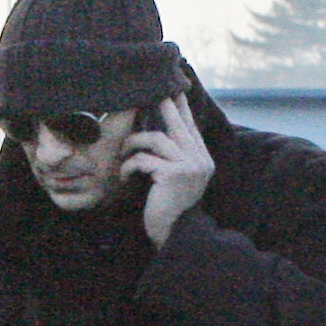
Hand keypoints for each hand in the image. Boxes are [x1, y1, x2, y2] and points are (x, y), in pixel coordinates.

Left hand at [122, 91, 214, 246]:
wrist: (174, 234)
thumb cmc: (169, 208)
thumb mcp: (177, 179)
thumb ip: (177, 157)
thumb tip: (163, 133)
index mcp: (202, 158)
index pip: (190, 126)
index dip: (181, 108)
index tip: (174, 91)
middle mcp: (199, 159)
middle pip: (178, 123)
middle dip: (164, 106)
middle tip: (152, 93)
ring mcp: (189, 165)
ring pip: (156, 138)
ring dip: (134, 143)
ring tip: (122, 151)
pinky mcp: (173, 174)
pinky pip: (143, 159)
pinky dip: (129, 166)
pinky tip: (124, 176)